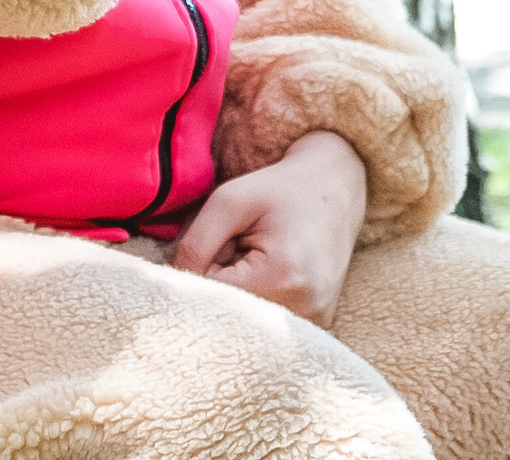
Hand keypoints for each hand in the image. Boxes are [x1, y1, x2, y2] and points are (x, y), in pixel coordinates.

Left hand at [170, 131, 366, 325]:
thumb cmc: (280, 190)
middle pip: (229, 312)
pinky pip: (270, 321)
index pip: (211, 295)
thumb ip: (194, 245)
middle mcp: (303, 308)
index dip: (201, 269)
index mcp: (281, 277)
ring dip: (241, 292)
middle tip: (239, 247)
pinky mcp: (318, 323)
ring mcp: (315, 320)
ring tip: (259, 256)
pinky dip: (260, 298)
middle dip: (221, 282)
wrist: (336, 187)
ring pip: (247, 319)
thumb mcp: (229, 201)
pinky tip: (274, 270)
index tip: (217, 243)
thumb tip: (174, 288)